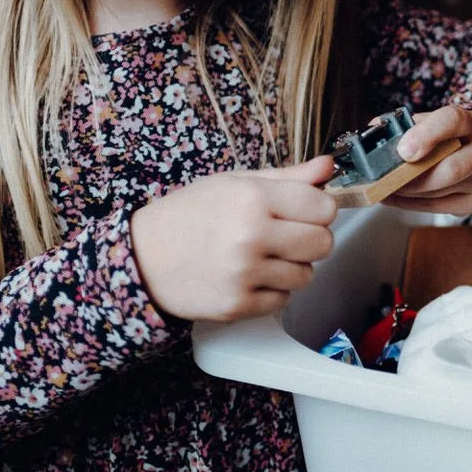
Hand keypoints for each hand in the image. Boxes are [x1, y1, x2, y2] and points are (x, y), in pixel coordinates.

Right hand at [129, 156, 337, 321]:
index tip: (305, 211)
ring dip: (292, 267)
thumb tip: (328, 167)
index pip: (323, 207)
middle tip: (287, 235)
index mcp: (253, 198)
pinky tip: (249, 276)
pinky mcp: (238, 305)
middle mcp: (251, 236)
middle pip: (322, 243)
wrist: (143, 258)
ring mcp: (245, 274)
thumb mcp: (234, 183)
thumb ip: (287, 177)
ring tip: (262, 256)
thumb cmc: (189, 215)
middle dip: (311, 239)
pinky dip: (272, 290)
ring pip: (306, 275)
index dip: (319, 209)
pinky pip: (283, 300)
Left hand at [383, 105, 471, 215]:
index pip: (451, 122)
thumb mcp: (435, 123)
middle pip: (450, 169)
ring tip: (383, 186)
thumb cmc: (452, 137)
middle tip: (384, 178)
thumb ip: (408, 125)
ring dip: (406, 192)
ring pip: (440, 191)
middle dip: (412, 177)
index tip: (403, 151)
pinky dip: (409, 203)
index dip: (426, 136)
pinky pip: (437, 207)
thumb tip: (374, 129)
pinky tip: (394, 196)